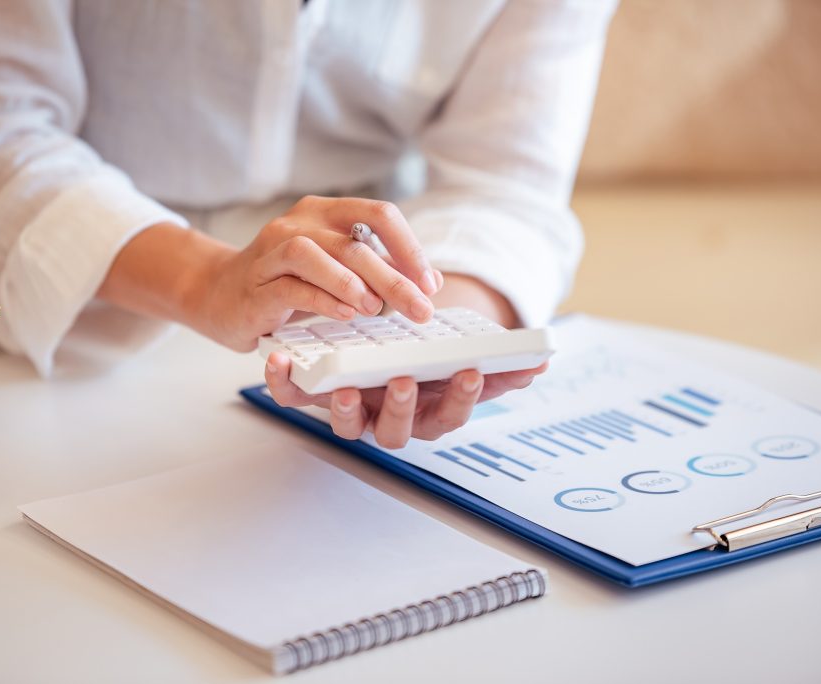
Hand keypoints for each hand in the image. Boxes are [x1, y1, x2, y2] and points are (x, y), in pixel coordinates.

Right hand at [195, 195, 441, 350]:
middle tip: (421, 308)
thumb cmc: (286, 283)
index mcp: (326, 212)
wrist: (220, 296)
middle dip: (395, 277)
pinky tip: (345, 315)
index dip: (410, 248)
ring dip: (354, 282)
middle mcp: (299, 222)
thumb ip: (380, 271)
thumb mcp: (338, 273)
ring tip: (376, 309)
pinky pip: (291, 285)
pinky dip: (322, 299)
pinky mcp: (256, 284)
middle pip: (355, 241)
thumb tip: (430, 282)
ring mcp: (272, 250)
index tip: (430, 285)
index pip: (379, 214)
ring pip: (318, 253)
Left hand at [265, 353, 546, 447]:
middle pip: (399, 431)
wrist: (379, 345)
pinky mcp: (316, 397)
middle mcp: (390, 418)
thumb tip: (542, 362)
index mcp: (429, 410)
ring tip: (348, 389)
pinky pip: (297, 399)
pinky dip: (284, 384)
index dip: (463, 398)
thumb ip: (498, 363)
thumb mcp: (460, 356)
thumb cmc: (425, 358)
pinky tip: (278, 361)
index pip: (451, 415)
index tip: (471, 372)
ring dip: (349, 411)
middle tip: (406, 382)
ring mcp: (354, 412)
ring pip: (350, 427)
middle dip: (404, 407)